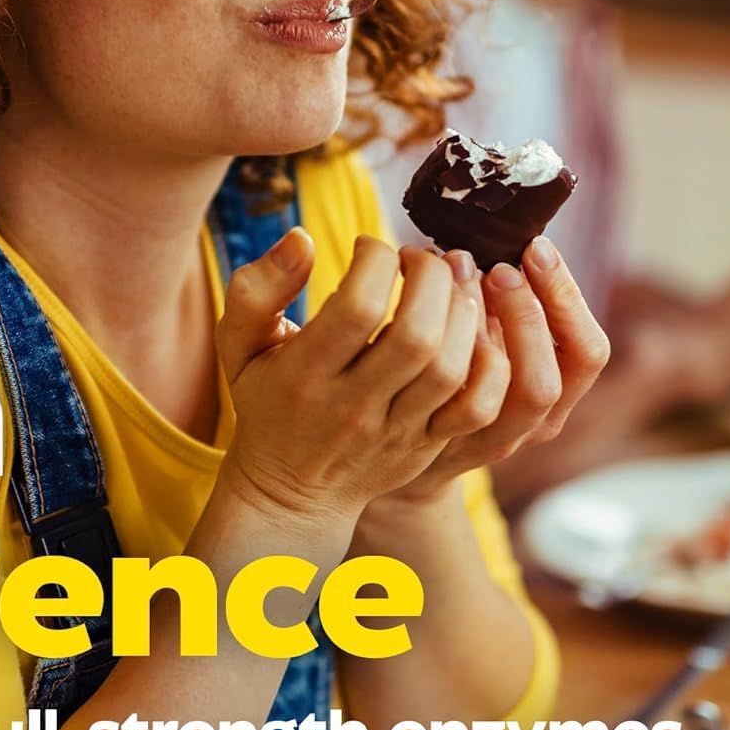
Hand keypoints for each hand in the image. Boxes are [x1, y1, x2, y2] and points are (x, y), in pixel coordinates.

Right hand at [215, 229, 497, 523]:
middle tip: (419, 259)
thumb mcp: (240, 345)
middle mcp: (353, 406)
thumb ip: (256, 288)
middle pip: (416, 335)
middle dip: (430, 278)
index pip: (357, 308)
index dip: (375, 260)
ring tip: (447, 289)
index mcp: (305, 375)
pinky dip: (488, 365)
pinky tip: (472, 333)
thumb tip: (302, 239)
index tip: (370, 246)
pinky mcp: (428, 446)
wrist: (291, 490)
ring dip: (461, 312)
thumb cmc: (267, 400)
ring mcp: (396, 431)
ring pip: (450, 368)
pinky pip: (477, 408)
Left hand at [401, 236, 610, 497]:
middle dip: (529, 313)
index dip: (566, 297)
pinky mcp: (447, 448)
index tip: (536, 248)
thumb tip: (503, 233)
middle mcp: (535, 423)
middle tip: (499, 269)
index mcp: (560, 391)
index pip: (587, 351)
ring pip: (509, 395)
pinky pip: (452, 405)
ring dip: (486, 330)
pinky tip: (424, 318)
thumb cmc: (460, 374)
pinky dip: (445, 358)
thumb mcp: (496, 339)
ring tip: (460, 281)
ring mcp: (492, 441)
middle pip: (553, 377)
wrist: (411, 448)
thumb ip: (507, 303)